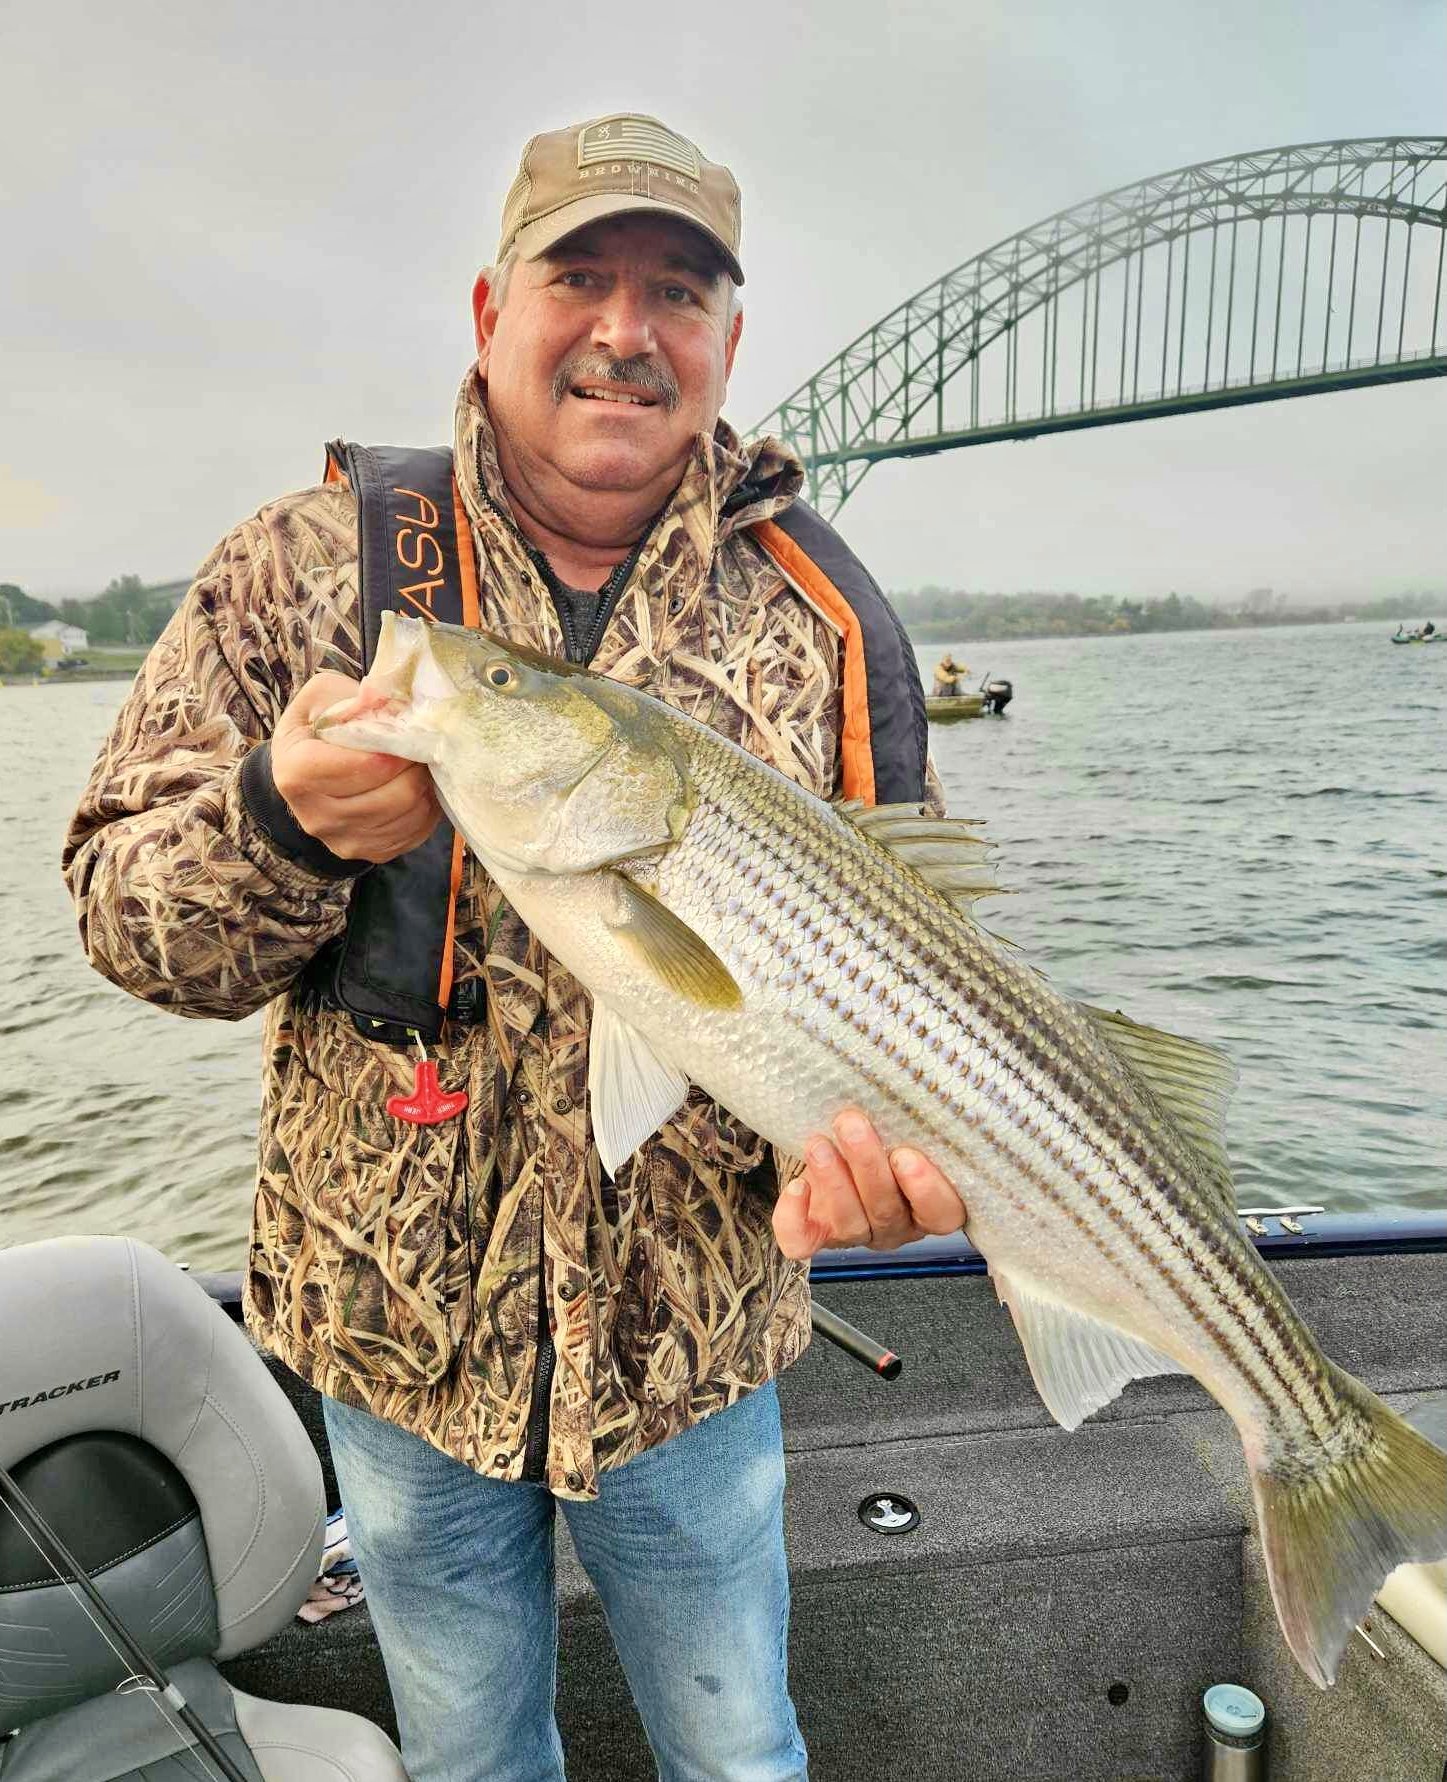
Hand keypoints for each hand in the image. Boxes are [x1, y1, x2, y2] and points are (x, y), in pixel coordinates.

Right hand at [270, 672, 440, 863]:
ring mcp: (343, 840)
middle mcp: (315, 816)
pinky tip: (419, 784)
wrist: (307, 771)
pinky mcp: (370, 853)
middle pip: (389, 795)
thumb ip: (354, 698)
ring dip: (424, 784)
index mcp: (295, 773)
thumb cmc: (318, 727)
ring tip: (421, 761)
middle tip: (424, 744)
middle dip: (414, 765)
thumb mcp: (324, 697)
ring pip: (407, 814)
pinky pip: (415, 832)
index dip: (390, 749)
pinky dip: (426, 806)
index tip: (407, 732)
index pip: (356, 767)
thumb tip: (386, 699)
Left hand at [772, 1107, 965, 1260]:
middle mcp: (897, 1226)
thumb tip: (907, 1080)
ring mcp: (858, 1233)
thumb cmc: (885, 1138)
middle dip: (868, 1166)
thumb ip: (909, 1122)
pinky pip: (803, 1241)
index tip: (907, 1155)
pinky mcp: (819, 1234)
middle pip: (887, 1210)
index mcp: (928, 1206)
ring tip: (818, 1143)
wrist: (840, 1151)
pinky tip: (796, 1186)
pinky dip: (794, 1217)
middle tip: (853, 1125)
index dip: (927, 1190)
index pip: (941, 1213)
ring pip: (850, 1222)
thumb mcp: (903, 1130)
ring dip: (833, 1180)